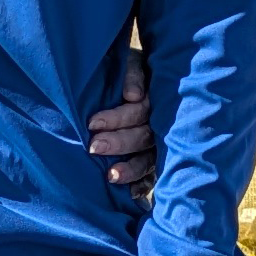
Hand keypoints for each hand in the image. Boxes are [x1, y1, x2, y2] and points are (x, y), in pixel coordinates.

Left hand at [89, 47, 154, 198]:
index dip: (118, 118)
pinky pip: (153, 175)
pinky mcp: (156, 158)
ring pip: (150, 159)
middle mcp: (162, 122)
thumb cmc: (122, 68)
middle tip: (95, 147)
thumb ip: (132, 73)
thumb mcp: (128, 62)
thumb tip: (133, 95)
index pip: (140, 112)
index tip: (93, 123)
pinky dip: (142, 185)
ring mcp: (162, 143)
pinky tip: (130, 194)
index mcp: (156, 97)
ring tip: (110, 176)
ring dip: (131, 168)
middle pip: (144, 136)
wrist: (130, 74)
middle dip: (119, 143)